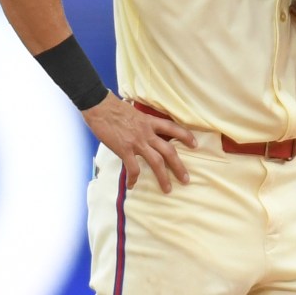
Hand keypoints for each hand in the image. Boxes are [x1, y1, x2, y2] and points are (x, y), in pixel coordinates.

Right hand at [81, 92, 197, 193]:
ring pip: (156, 162)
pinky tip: (132, 185)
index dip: (186, 136)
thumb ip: (143, 123)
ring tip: (168, 189)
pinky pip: (133, 168)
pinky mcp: (124, 149)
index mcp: (150, 122)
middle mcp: (147, 133)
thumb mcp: (135, 113)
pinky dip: (134, 178)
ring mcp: (137, 142)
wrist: (100, 107)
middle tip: (186, 179)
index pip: (173, 128)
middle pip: (169, 150)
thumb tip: (145, 131)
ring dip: (163, 177)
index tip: (195, 144)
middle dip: (179, 166)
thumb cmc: (114, 108)